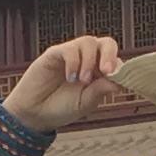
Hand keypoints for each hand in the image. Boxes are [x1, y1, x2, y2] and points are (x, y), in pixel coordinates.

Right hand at [1, 35, 122, 130]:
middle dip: (109, 55)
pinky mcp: (55, 53)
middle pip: (106, 43)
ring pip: (88, 42)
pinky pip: (69, 49)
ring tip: (83, 80)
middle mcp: (87, 59)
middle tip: (107, 71)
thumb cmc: (61, 108)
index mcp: (99, 72)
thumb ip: (100, 91)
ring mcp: (71, 55)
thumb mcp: (85, 103)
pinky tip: (70, 78)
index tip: (118, 80)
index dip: (120, 68)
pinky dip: (73, 62)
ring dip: (90, 60)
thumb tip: (118, 81)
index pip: (116, 60)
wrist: (35, 114)